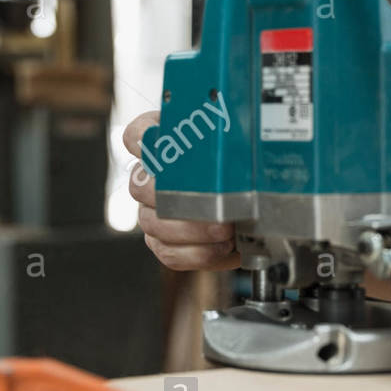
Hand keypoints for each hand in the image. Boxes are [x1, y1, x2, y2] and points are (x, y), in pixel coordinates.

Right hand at [123, 111, 240, 271]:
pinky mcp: (164, 244)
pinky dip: (199, 254)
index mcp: (162, 146)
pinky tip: (223, 248)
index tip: (163, 144)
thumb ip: (232, 136)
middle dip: (175, 197)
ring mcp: (152, 214)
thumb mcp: (239, 145)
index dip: (142, 140)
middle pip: (139, 186)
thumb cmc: (242, 168)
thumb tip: (242, 135)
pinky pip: (169, 253)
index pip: (136, 136)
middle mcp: (149, 180)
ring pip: (153, 223)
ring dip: (192, 230)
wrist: (255, 204)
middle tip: (212, 203)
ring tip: (226, 229)